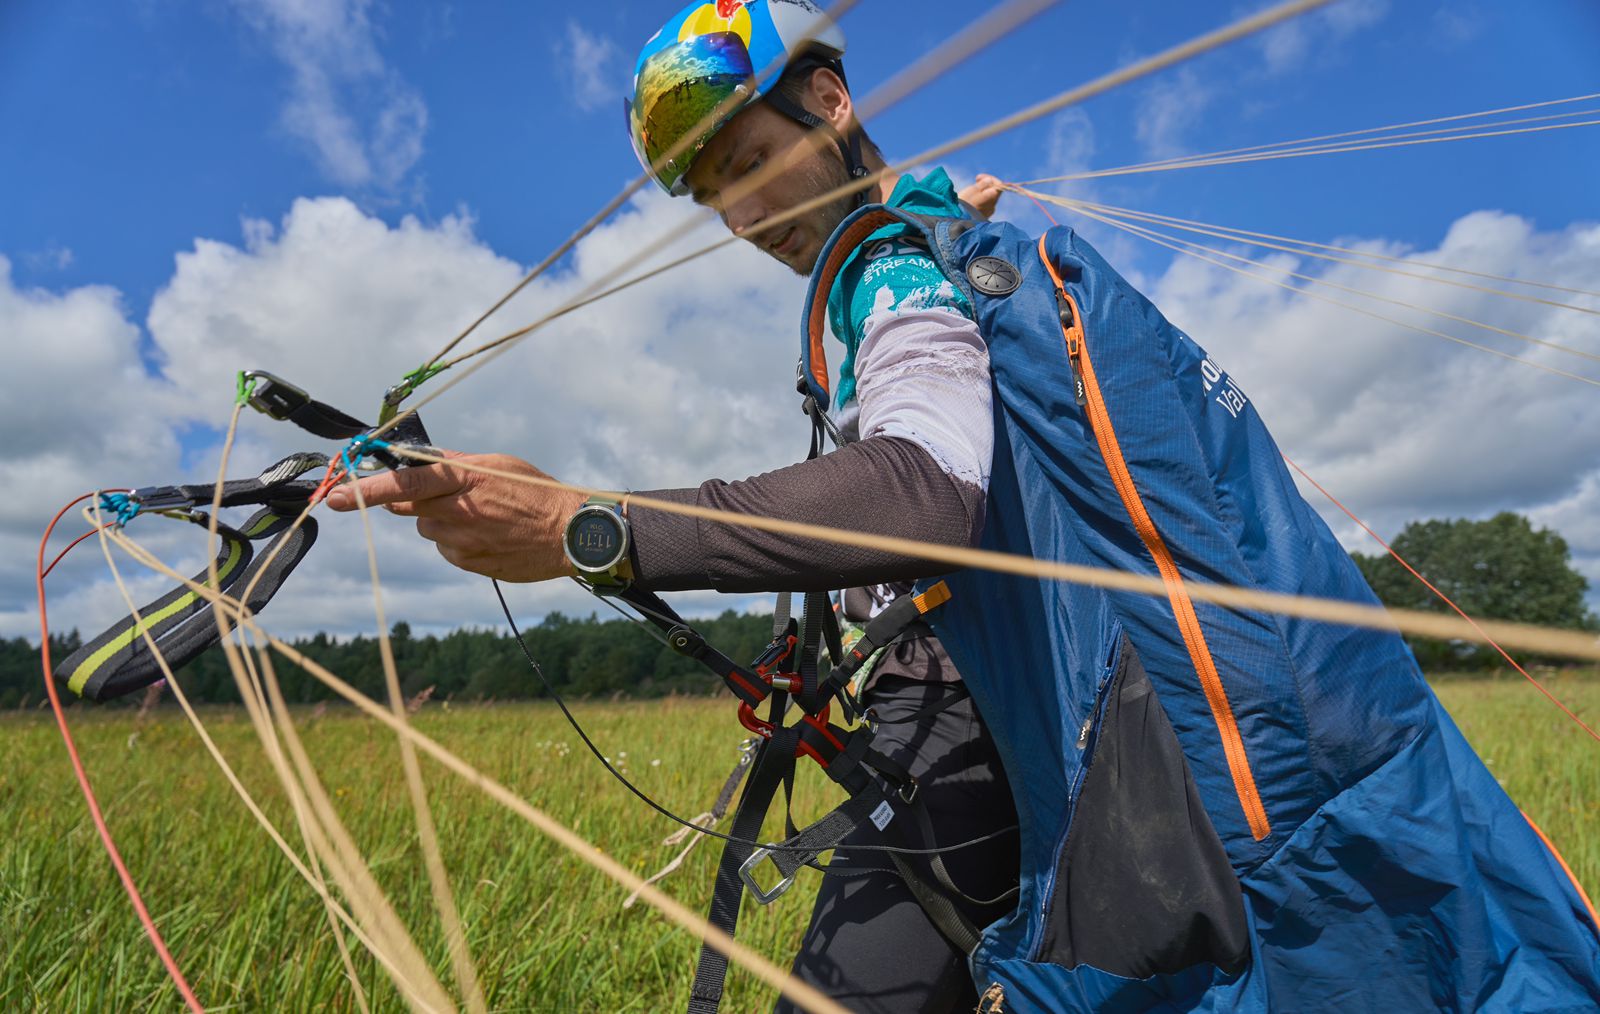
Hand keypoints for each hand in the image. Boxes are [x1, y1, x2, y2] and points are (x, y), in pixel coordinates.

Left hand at [323, 451, 586, 581]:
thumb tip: (419, 462)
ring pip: (429, 530)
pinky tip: (489, 536)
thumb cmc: (537, 493)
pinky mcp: (469, 563)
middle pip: (411, 507)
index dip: (366, 490)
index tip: (336, 496)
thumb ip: (454, 464)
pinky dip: (459, 542)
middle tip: (451, 497)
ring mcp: (462, 542)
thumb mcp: (497, 464)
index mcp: (463, 481)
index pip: (404, 482)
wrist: (570, 534)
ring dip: (443, 522)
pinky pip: (448, 550)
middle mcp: (457, 513)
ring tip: (483, 518)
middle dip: (419, 501)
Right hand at [958, 173, 1003, 220]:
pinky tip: (972, 199)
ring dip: (983, 191)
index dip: (990, 179)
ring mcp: (988, 213)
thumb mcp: (972, 190)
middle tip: (976, 180)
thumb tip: (989, 180)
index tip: (978, 177)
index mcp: (992, 198)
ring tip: (973, 189)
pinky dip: (980, 199)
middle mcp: (993, 206)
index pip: (999, 185)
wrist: (956, 221)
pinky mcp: (982, 217)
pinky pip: (984, 205)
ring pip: (989, 198)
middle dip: (986, 184)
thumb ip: (982, 184)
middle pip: (994, 191)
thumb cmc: (964, 204)